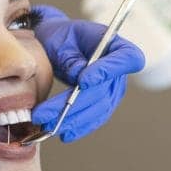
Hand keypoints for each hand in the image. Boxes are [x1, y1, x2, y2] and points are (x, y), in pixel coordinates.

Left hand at [31, 5, 144, 142]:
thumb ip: (71, 57)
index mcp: (115, 45)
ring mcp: (113, 89)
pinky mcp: (103, 104)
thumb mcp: (61, 39)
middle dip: (73, 105)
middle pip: (103, 91)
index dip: (109, 70)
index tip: (83, 81)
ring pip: (97, 109)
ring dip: (72, 120)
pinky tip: (64, 134)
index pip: (126, 58)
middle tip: (44, 114)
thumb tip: (79, 77)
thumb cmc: (61, 36)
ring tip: (46, 125)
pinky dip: (79, 127)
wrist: (57, 44)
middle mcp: (119, 70)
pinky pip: (94, 118)